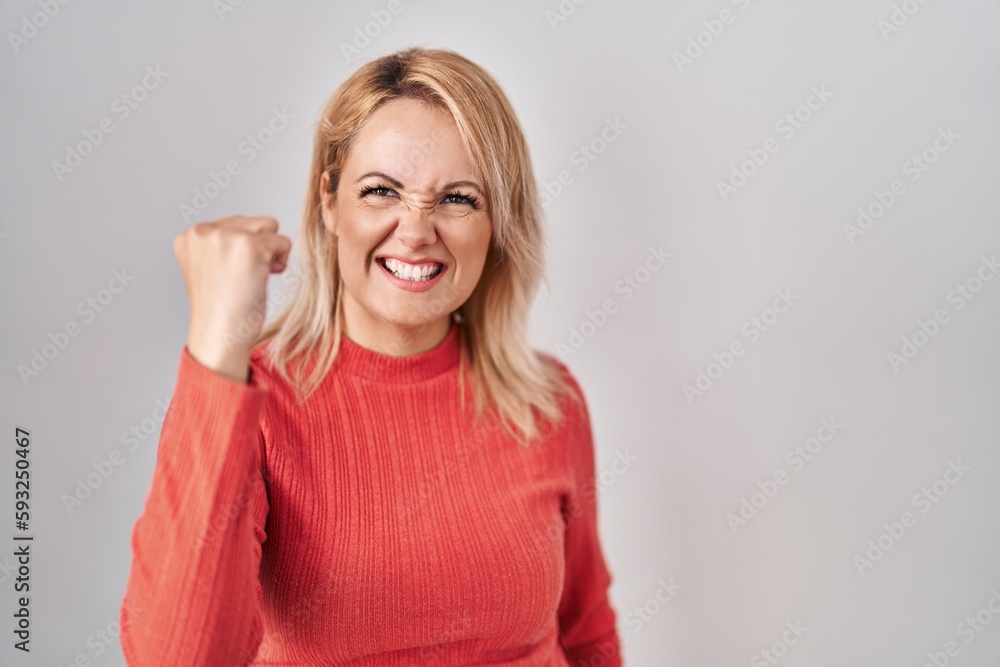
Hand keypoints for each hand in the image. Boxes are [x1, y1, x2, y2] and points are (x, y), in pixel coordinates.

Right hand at [173, 215, 291, 382]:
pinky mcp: (250, 245)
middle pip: (253, 221)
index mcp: (189, 236)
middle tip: (246, 277)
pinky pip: (283, 242)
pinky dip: (281, 262)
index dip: (242, 249)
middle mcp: (203, 231)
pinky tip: (265, 279)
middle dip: (258, 246)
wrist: (220, 336)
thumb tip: (249, 226)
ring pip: (270, 227)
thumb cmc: (221, 310)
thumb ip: (219, 244)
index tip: (232, 275)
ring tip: (256, 276)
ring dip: (271, 251)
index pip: (233, 223)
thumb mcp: (209, 268)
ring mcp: (226, 235)